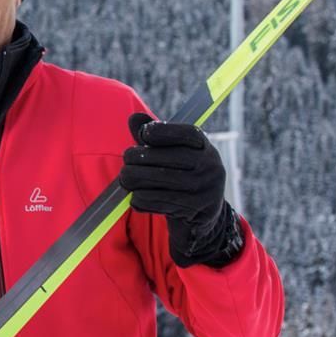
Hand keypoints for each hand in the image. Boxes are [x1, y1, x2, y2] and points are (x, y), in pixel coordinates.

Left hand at [119, 113, 242, 267]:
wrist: (202, 218)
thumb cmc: (181, 177)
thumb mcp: (173, 154)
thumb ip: (153, 136)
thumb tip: (134, 118)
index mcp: (205, 147)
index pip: (184, 132)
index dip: (159, 131)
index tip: (142, 135)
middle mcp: (209, 166)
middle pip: (159, 156)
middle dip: (133, 158)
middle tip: (126, 164)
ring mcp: (202, 190)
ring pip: (150, 179)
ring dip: (130, 180)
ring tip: (127, 181)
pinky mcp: (192, 211)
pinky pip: (151, 200)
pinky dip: (138, 200)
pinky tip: (138, 199)